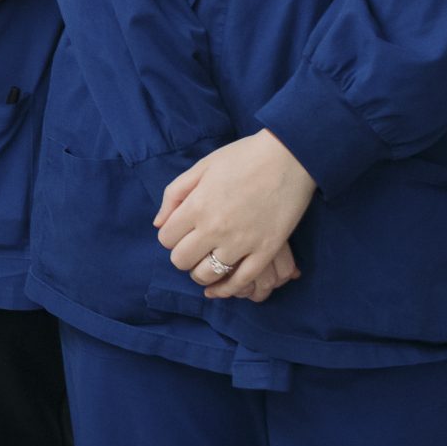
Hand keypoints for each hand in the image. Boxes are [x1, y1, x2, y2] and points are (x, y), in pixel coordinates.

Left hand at [156, 130, 316, 298]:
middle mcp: (214, 228)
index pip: (166, 238)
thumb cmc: (241, 157)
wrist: (288, 157)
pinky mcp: (266, 251)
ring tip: (207, 264)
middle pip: (182, 260)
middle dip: (183, 256)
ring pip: (208, 275)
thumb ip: (174, 195)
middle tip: (193, 248)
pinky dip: (229, 288)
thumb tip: (158, 224)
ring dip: (203, 273)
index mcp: (196, 206)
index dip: (170, 236)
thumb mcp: (200, 167)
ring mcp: (242, 242)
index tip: (180, 231)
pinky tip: (224, 285)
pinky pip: (242, 280)